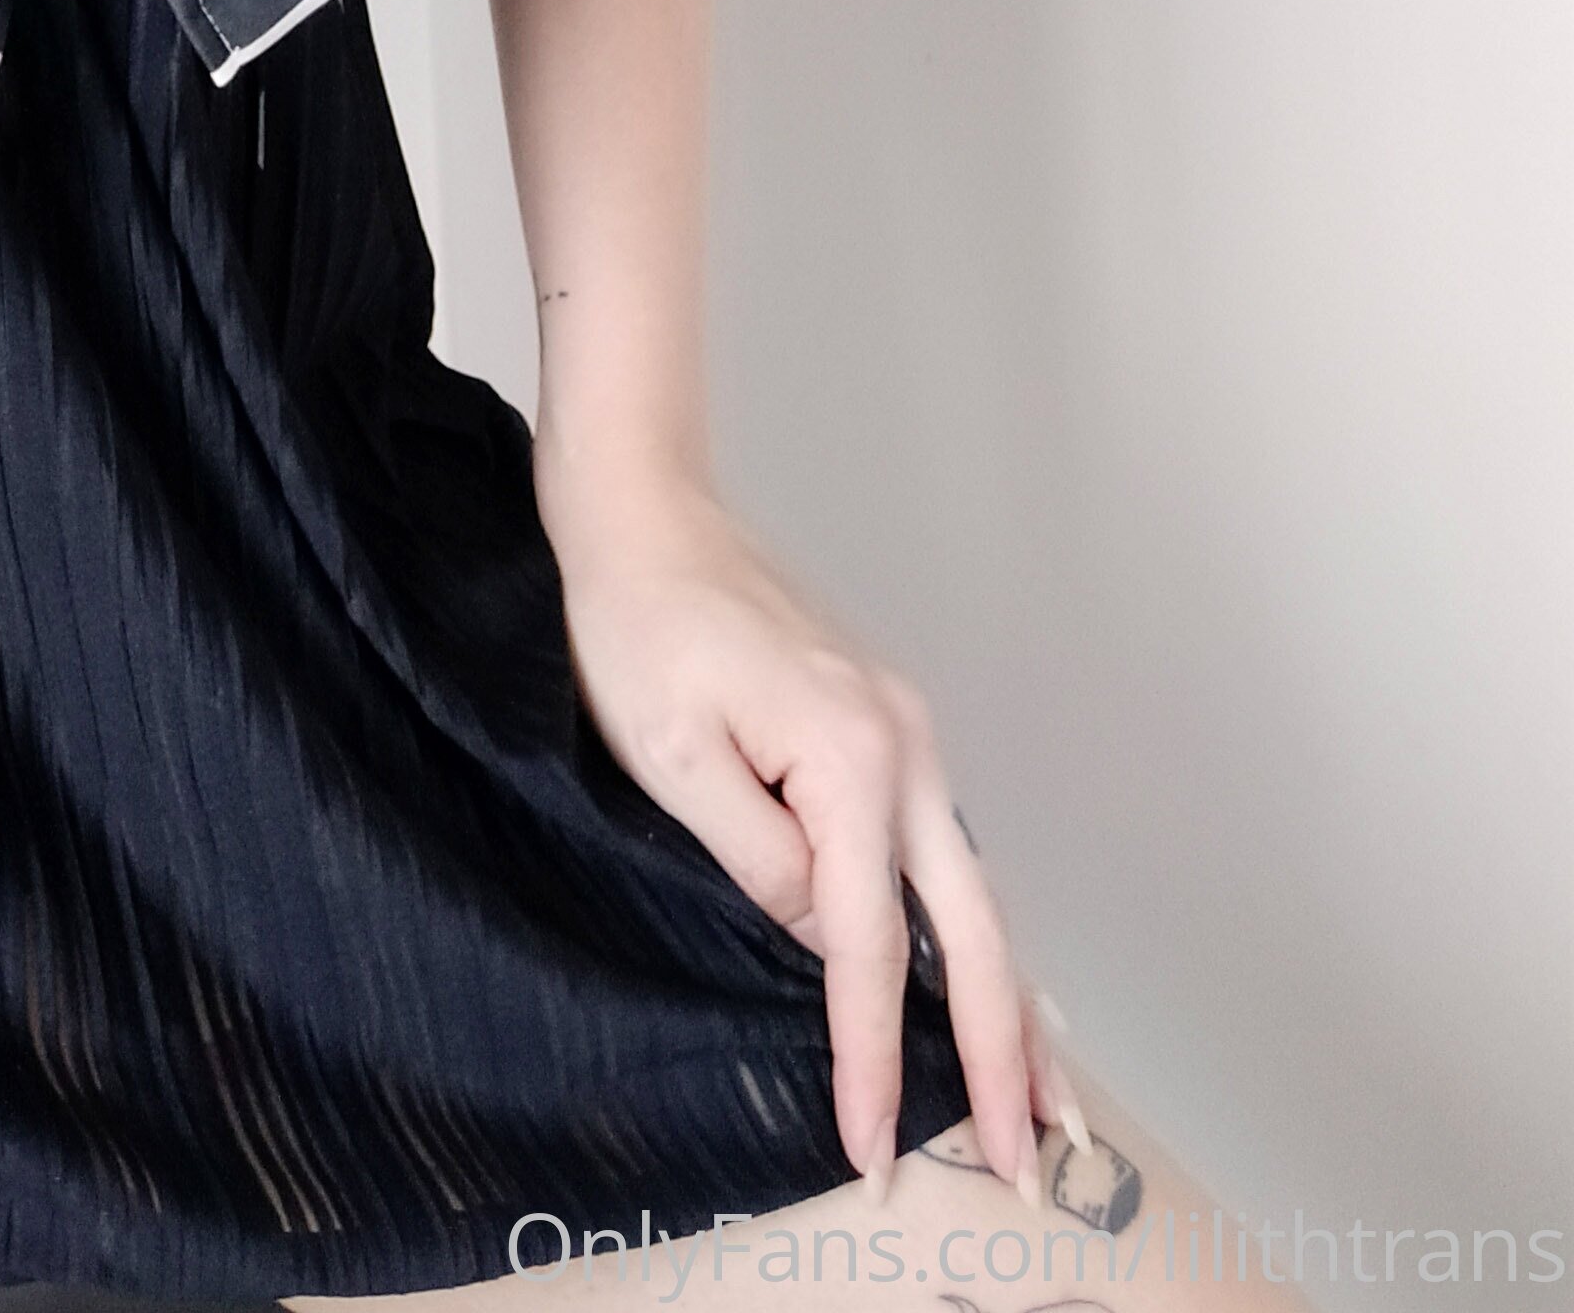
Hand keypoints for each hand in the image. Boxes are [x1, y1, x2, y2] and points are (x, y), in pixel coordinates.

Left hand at [536, 463, 1072, 1202]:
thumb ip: (761, 865)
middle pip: (973, 930)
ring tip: (1039, 1106)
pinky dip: (970, 932)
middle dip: (1004, 1054)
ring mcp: (908, 732)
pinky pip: (942, 852)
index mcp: (853, 757)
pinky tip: (983, 985)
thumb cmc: (638, 623)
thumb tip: (828, 940)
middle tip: (1026, 1163)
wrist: (645, 513)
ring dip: (1006, 1000)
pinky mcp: (886, 728)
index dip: (871, 1058)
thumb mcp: (673, 759)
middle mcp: (907, 746)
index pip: (869, 949)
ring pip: (974, 894)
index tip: (871, 1149)